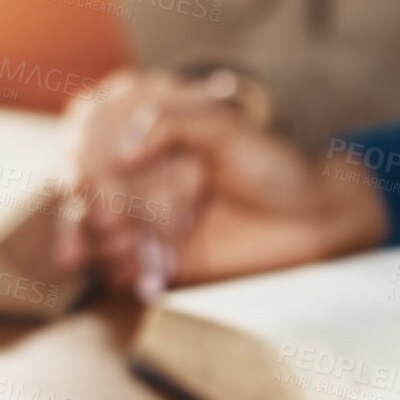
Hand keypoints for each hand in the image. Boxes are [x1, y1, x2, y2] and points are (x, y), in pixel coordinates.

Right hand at [57, 68, 387, 295]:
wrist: (315, 220)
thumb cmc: (277, 168)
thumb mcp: (228, 131)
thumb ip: (174, 125)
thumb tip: (123, 151)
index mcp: (154, 142)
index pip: (94, 151)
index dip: (84, 169)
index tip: (84, 185)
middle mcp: (146, 182)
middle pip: (90, 196)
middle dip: (95, 213)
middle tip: (115, 223)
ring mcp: (153, 223)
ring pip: (100, 236)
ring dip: (107, 246)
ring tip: (136, 249)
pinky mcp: (168, 261)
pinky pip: (125, 270)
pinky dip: (124, 273)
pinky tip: (145, 275)